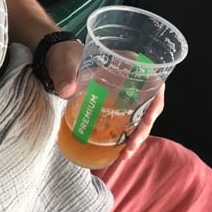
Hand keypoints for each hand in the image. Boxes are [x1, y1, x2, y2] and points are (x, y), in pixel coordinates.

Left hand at [46, 42, 164, 158]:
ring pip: (139, 117)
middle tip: (130, 147)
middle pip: (149, 106)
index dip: (154, 104)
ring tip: (124, 155)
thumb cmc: (66, 57)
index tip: (147, 120)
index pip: (154, 83)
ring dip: (135, 137)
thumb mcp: (64, 63)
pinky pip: (126, 121)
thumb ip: (65, 75)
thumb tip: (67, 91)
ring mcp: (125, 94)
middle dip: (143, 129)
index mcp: (129, 63)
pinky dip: (124, 136)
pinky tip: (117, 151)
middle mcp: (132, 79)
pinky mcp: (115, 105)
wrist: (57, 62)